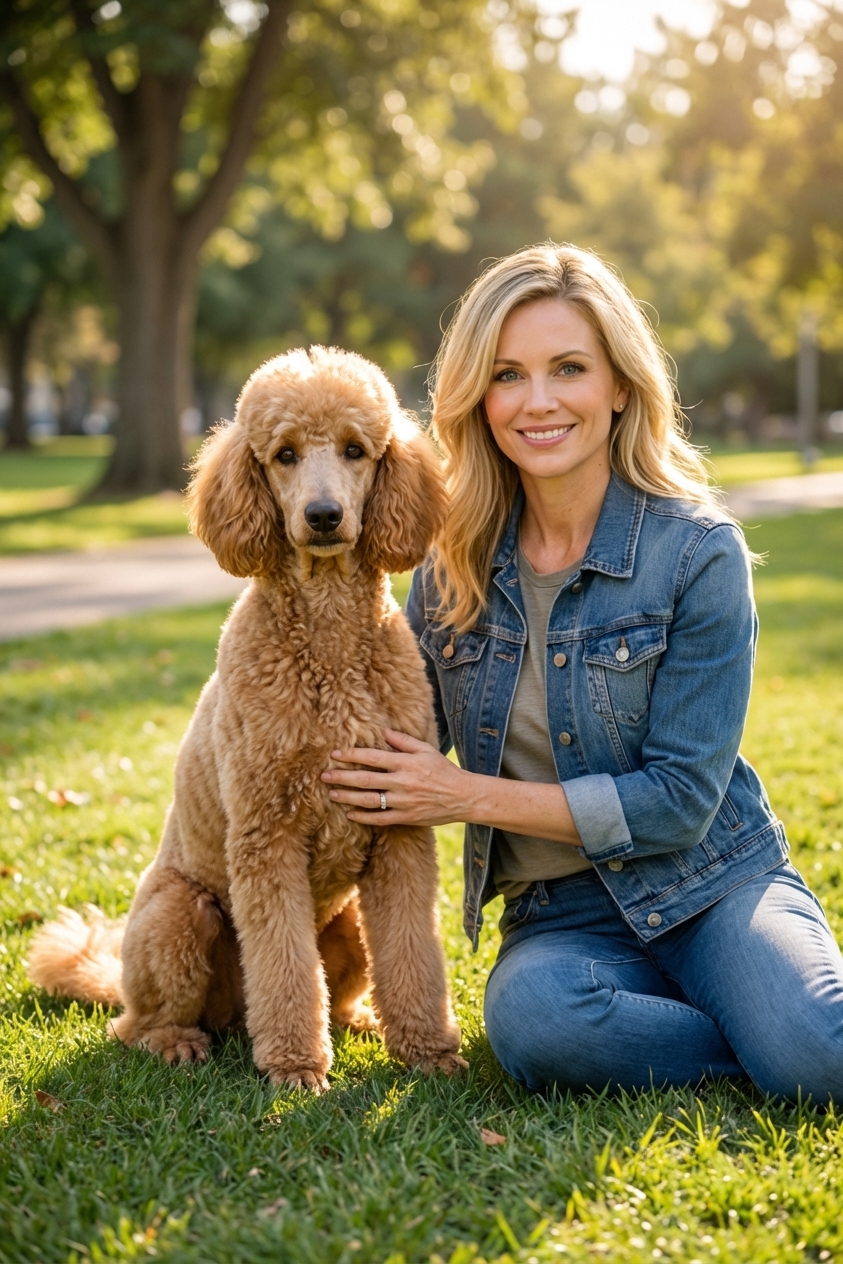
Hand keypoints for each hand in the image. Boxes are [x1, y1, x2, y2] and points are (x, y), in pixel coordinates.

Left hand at [321, 729, 470, 827]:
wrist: (462, 797)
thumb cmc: (443, 770)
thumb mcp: (426, 750)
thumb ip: (403, 741)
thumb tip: (383, 731)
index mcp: (406, 763)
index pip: (373, 758)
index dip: (352, 756)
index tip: (335, 754)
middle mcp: (402, 782)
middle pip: (366, 780)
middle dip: (343, 777)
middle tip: (324, 775)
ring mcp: (403, 802)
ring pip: (369, 800)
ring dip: (348, 797)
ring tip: (332, 794)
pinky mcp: (406, 817)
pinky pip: (380, 819)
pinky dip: (364, 817)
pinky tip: (350, 814)